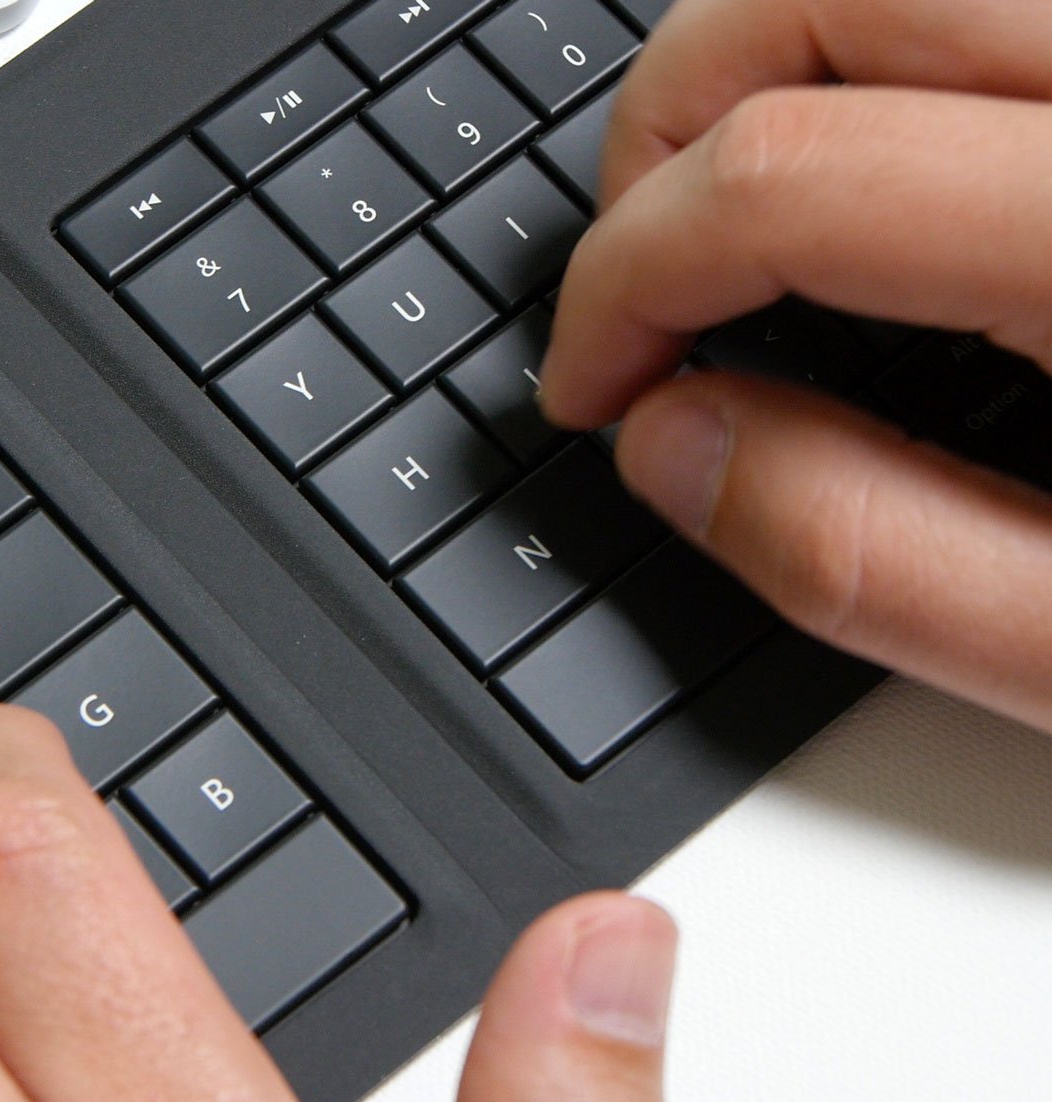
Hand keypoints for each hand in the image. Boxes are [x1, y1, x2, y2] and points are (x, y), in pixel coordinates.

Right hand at [541, 0, 1051, 734]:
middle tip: (636, 271)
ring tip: (738, 201)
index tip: (591, 383)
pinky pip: (998, 3)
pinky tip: (878, 158)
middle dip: (666, 123)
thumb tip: (676, 447)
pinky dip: (890, 57)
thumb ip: (871, 558)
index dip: (625, 280)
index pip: (784, 176)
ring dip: (771, 59)